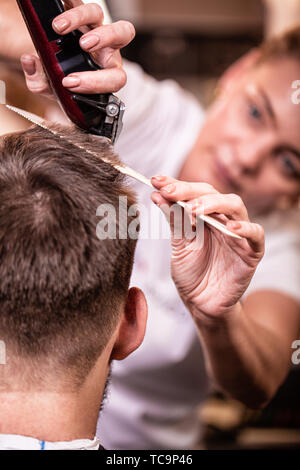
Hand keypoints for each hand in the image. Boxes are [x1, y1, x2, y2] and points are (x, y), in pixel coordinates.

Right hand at [20, 0, 134, 97]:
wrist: (55, 65)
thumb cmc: (61, 78)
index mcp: (107, 73)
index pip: (115, 78)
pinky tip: (57, 4)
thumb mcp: (51, 88)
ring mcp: (92, 28)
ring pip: (98, 14)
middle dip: (104, 38)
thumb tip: (30, 62)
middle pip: (122, 34)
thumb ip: (41, 83)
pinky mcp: (78, 14)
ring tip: (59, 27)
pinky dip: (68, 2)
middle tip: (83, 45)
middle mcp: (105, 48)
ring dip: (80, 17)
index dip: (96, 82)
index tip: (69, 82)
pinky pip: (77, 2)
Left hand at [151, 176, 264, 321]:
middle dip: (189, 190)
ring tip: (193, 209)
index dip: (176, 185)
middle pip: (212, 193)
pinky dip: (245, 227)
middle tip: (169, 192)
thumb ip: (173, 222)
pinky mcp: (252, 251)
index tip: (156, 181)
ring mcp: (238, 233)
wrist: (202, 304)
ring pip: (235, 205)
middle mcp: (222, 219)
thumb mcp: (179, 246)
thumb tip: (157, 195)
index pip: (193, 192)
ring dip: (213, 203)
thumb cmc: (191, 274)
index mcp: (203, 216)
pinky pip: (255, 234)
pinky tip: (229, 226)